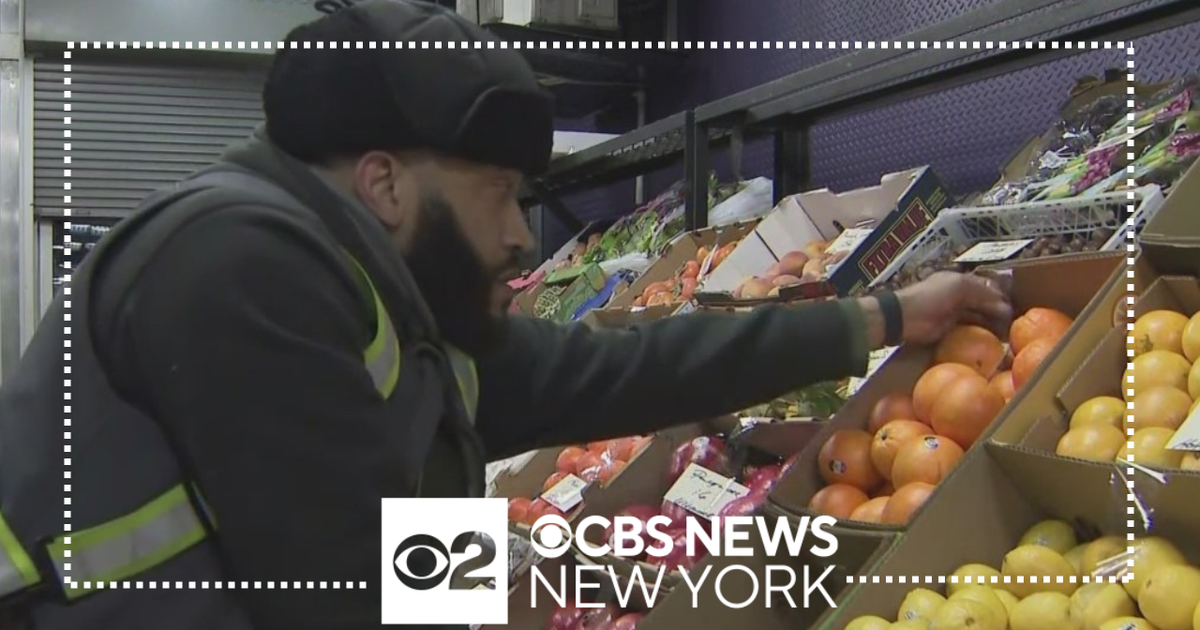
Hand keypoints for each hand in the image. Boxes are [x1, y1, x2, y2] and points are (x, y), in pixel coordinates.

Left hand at [894, 271, 1013, 344]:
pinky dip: (980, 333)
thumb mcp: (960, 287)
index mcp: (960, 281)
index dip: (1000, 296)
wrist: (905, 317)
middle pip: (984, 303)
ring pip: (978, 317)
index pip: (987, 287)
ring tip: (1007, 333)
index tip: (1015, 308)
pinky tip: (992, 339)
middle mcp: (959, 295)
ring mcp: (953, 313)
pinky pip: (968, 329)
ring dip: (991, 323)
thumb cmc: (931, 297)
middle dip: (998, 311)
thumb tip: (1004, 303)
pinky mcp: (949, 329)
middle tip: (1013, 323)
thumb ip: (982, 292)